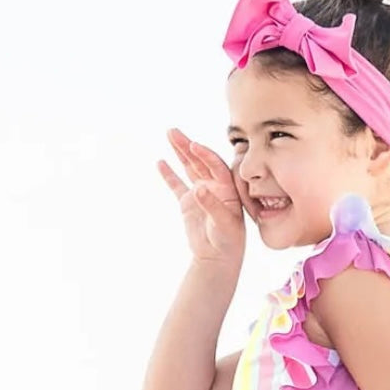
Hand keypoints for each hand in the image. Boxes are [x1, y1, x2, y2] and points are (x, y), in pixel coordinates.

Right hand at [156, 127, 245, 269]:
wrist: (218, 258)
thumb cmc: (227, 242)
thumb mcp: (223, 224)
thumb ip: (212, 205)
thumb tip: (198, 188)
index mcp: (228, 188)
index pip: (216, 166)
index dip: (205, 154)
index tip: (194, 145)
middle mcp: (215, 186)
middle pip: (200, 161)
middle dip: (187, 145)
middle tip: (173, 131)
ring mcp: (200, 192)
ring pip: (189, 168)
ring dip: (179, 152)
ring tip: (169, 135)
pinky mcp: (188, 202)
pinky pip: (177, 185)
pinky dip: (169, 175)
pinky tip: (160, 162)